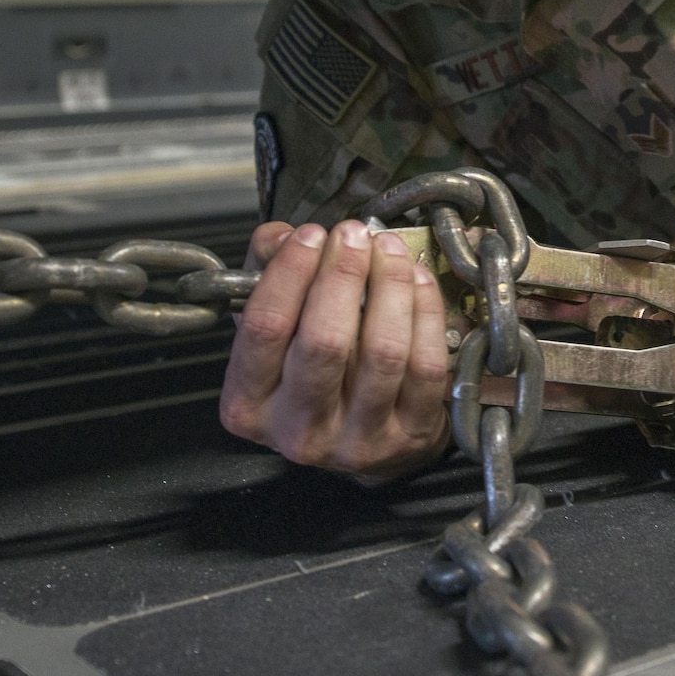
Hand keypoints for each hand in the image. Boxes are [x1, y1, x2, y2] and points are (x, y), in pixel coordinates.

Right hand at [219, 219, 452, 480]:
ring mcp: (358, 441)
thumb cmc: (308, 367)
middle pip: (324, 341)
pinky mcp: (411, 436)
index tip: (311, 234)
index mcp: (249, 404)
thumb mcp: (273, 322)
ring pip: (382, 351)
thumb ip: (266, 269)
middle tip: (354, 234)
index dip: (290, 271)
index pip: (265, 328)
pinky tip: (416, 279)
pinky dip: (425, 311)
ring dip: (390, 285)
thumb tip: (288, 237)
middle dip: (343, 274)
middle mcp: (299, 431)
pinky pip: (425, 365)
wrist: (360, 435)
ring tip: (388, 248)